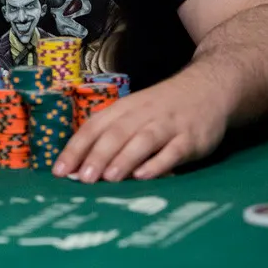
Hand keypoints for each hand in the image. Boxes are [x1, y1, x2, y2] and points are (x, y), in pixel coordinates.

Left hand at [51, 75, 227, 182]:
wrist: (208, 88)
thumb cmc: (162, 107)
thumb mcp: (134, 112)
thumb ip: (112, 135)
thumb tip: (82, 165)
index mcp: (124, 108)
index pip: (94, 126)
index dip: (76, 148)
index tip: (59, 170)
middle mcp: (143, 115)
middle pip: (116, 134)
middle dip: (97, 156)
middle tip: (82, 179)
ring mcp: (167, 125)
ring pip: (142, 141)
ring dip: (123, 159)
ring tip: (107, 178)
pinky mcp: (190, 138)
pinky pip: (173, 151)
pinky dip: (158, 163)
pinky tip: (144, 176)